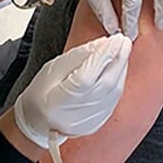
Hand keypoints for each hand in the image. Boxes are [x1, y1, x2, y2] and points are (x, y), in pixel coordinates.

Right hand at [13, 34, 131, 148]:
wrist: (38, 121)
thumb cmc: (41, 93)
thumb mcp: (53, 67)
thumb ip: (79, 56)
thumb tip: (103, 43)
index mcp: (57, 102)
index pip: (87, 77)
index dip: (103, 56)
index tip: (114, 39)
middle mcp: (75, 116)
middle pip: (106, 85)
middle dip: (118, 59)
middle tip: (123, 40)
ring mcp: (88, 123)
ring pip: (114, 92)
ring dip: (121, 69)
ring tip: (122, 50)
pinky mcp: (98, 123)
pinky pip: (114, 100)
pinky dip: (119, 81)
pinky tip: (118, 68)